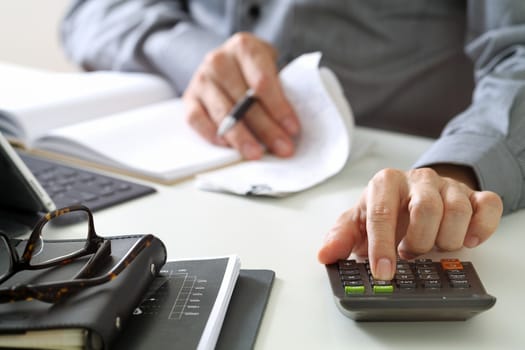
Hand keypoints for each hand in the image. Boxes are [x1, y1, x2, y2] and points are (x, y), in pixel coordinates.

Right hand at [182, 32, 299, 159]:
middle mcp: (219, 60)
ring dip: (242, 138)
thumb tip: (290, 128)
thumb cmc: (253, 69)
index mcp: (244, 47)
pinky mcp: (189, 98)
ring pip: (223, 113)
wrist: (226, 62)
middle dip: (267, 129)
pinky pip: (197, 120)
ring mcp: (201, 79)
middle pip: (245, 101)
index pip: (262, 82)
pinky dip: (212, 134)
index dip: (279, 108)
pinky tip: (227, 146)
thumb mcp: (270, 67)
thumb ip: (280, 89)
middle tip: (283, 148)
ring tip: (256, 154)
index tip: (293, 129)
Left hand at [317, 167, 502, 279]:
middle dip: (418, 242)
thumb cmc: (385, 209)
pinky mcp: (473, 195)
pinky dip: (481, 228)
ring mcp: (447, 185)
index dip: (382, 245)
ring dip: (446, 239)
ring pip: (457, 210)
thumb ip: (341, 237)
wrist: (412, 194)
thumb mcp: (358, 222)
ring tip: (433, 246)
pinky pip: (488, 206)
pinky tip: (467, 240)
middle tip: (410, 253)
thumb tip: (325, 255)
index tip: (382, 271)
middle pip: (425, 209)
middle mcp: (417, 179)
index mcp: (385, 183)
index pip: (382, 213)